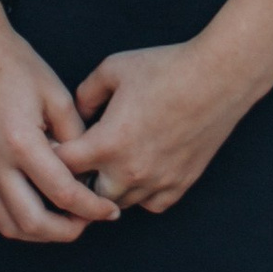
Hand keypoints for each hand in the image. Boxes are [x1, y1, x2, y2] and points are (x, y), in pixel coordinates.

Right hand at [0, 1, 120, 244]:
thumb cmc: (15, 66)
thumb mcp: (57, 95)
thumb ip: (76, 137)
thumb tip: (88, 169)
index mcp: (21, 142)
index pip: (63, 193)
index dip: (92, 208)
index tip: (110, 211)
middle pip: (33, 222)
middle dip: (67, 231)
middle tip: (88, 222)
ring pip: (6, 225)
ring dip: (39, 233)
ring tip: (62, 222)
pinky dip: (9, 223)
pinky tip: (28, 215)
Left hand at [68, 39, 253, 216]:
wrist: (218, 77)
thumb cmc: (165, 68)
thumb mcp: (113, 68)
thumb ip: (85, 93)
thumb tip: (77, 114)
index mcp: (106, 144)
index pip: (62, 167)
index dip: (55, 156)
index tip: (57, 148)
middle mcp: (129, 171)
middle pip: (86, 195)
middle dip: (80, 180)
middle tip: (81, 162)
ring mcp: (157, 181)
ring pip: (118, 204)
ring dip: (110, 189)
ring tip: (110, 166)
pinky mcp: (180, 184)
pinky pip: (151, 204)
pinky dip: (142, 193)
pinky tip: (142, 172)